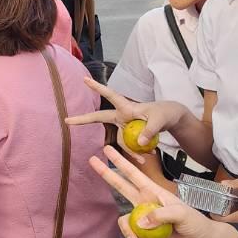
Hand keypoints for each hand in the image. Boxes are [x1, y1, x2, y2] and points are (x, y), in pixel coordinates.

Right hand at [65, 79, 194, 151]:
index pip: (110, 96)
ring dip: (130, 149)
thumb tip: (139, 143)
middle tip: (67, 120)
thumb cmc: (164, 113)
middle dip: (84, 119)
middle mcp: (121, 116)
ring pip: (118, 139)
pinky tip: (146, 157)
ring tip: (147, 156)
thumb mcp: (159, 121)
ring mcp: (123, 126)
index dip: (97, 88)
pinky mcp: (128, 135)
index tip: (85, 80)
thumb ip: (150, 131)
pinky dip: (136, 153)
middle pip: (99, 117)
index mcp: (126, 107)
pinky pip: (127, 146)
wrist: (170, 119)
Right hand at [88, 146, 237, 237]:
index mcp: (154, 191)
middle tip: (92, 160)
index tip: (108, 149)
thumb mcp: (182, 213)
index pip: (134, 174)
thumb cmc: (195, 223)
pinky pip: (129, 232)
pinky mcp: (143, 232)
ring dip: (126, 228)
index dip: (120, 161)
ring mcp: (143, 217)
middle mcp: (145, 201)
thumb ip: (160, 214)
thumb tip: (139, 221)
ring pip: (123, 217)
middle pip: (121, 185)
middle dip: (107, 173)